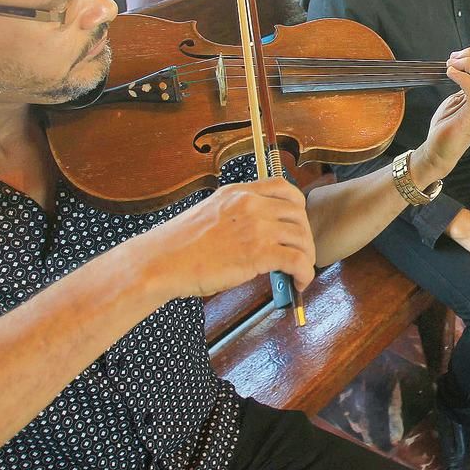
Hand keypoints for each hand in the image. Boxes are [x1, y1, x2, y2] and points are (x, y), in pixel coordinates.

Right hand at [131, 179, 316, 300]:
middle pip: (298, 214)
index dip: (297, 207)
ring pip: (301, 238)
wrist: (162, 261)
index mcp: (239, 192)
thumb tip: (257, 233)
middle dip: (304, 236)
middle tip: (300, 253)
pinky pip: (298, 261)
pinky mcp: (258, 254)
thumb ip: (235, 215)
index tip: (296, 223)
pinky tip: (299, 282)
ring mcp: (256, 227)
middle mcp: (251, 205)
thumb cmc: (178, 245)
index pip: (283, 187)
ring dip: (307, 257)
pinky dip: (305, 273)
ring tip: (300, 272)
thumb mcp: (209, 213)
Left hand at [418, 48, 469, 179]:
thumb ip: (469, 82)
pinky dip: (460, 76)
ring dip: (468, 63)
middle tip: (453, 58)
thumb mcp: (461, 97)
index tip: (465, 57)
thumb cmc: (449, 124)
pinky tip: (449, 74)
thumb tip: (466, 63)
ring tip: (451, 65)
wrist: (439, 150)